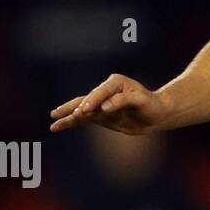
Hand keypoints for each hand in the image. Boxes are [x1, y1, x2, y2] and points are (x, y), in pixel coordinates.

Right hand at [50, 75, 167, 134]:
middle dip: (74, 107)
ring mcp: (100, 103)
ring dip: (67, 114)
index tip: (87, 112)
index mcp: (115, 83)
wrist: (156, 114)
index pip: (101, 92)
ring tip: (53, 118)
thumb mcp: (142, 101)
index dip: (93, 101)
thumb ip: (123, 101)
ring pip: (81, 108)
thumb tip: (104, 108)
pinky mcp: (99, 115)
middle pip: (86, 98)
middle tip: (60, 113)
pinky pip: (83, 119)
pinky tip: (58, 126)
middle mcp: (105, 91)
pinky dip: (71, 122)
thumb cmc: (152, 105)